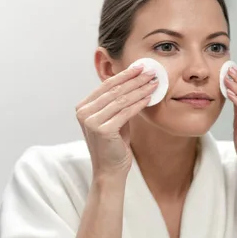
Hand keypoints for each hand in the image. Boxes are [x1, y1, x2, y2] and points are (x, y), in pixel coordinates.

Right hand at [75, 64, 157, 179]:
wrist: (110, 170)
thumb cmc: (114, 145)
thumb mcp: (113, 119)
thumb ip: (117, 103)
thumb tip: (134, 81)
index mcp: (83, 107)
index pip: (106, 86)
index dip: (124, 75)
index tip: (140, 67)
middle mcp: (83, 113)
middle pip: (114, 91)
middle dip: (135, 79)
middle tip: (151, 71)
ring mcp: (91, 121)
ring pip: (121, 100)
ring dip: (140, 89)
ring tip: (154, 82)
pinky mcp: (103, 130)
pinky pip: (126, 112)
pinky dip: (139, 103)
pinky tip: (150, 97)